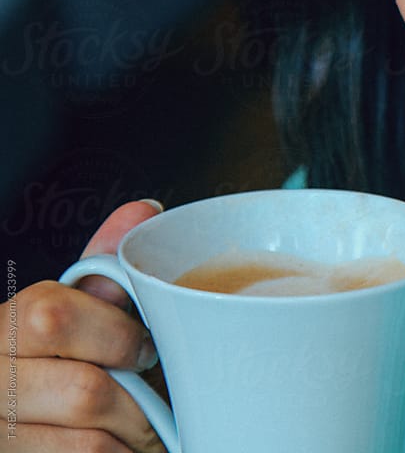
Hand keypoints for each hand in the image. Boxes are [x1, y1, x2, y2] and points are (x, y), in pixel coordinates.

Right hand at [8, 200, 167, 451]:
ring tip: (141, 431)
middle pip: (84, 391)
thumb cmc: (54, 359)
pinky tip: (119, 448)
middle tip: (154, 400)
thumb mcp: (68, 308)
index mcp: (4, 327)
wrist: (11, 411)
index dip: (119, 336)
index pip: (56, 318)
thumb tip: (145, 210)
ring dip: (130, 439)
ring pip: (87, 444)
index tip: (145, 350)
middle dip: (137, 399)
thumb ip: (101, 266)